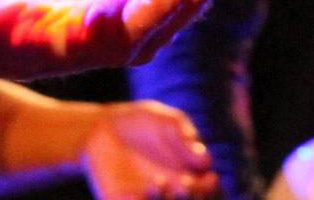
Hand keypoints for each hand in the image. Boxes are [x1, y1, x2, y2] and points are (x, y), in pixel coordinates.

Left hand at [81, 100, 216, 199]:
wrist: (100, 128)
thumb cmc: (138, 122)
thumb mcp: (165, 122)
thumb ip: (184, 137)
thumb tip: (206, 161)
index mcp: (188, 175)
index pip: (210, 192)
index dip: (213, 190)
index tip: (209, 178)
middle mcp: (172, 193)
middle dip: (193, 199)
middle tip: (184, 182)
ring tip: (158, 181)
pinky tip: (141, 189)